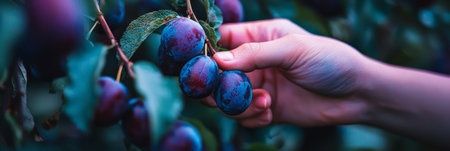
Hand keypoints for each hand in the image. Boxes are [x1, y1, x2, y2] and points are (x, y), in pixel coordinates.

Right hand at [201, 19, 369, 127]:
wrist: (356, 95)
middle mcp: (255, 61)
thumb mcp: (292, 49)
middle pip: (217, 74)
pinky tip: (270, 113)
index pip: (222, 39)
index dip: (207, 51)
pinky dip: (251, 118)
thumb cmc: (330, 61)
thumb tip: (217, 61)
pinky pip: (244, 116)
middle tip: (222, 94)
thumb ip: (254, 54)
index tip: (199, 66)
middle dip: (217, 86)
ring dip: (239, 105)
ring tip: (264, 103)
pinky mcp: (266, 109)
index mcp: (260, 36)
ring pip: (227, 98)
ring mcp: (260, 86)